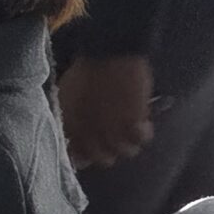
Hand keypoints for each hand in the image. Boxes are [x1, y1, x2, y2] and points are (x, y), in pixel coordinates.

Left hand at [58, 53, 156, 170]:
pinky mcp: (133, 124)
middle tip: (116, 136)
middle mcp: (88, 133)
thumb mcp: (68, 97)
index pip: (76, 156)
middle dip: (110, 150)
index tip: (92, 153)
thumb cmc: (86, 71)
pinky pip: (142, 139)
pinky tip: (142, 119)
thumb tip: (74, 139)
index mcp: (70, 126)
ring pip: (126, 152)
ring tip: (131, 125)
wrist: (108, 54)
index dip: (85, 157)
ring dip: (130, 140)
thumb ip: (69, 119)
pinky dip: (144, 130)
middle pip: (103, 159)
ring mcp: (112, 130)